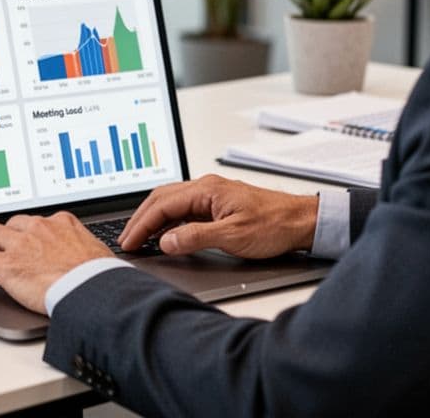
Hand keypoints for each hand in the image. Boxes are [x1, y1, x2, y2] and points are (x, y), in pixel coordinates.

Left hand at [0, 212, 113, 313]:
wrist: (91, 289)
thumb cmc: (100, 276)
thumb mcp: (97, 252)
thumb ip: (85, 248)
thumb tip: (91, 258)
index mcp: (62, 222)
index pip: (37, 221)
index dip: (28, 232)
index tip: (26, 239)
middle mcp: (39, 227)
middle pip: (12, 224)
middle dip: (6, 236)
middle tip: (3, 248)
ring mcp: (21, 244)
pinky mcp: (6, 264)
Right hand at [118, 174, 318, 258]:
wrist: (302, 222)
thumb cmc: (275, 224)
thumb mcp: (233, 236)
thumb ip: (196, 237)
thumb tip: (166, 241)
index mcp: (206, 190)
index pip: (162, 205)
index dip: (142, 224)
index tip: (129, 241)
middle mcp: (206, 188)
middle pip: (161, 199)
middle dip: (140, 219)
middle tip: (127, 240)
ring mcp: (212, 195)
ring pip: (171, 203)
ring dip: (152, 219)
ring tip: (139, 237)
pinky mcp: (218, 205)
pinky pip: (183, 209)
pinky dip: (167, 221)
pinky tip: (165, 233)